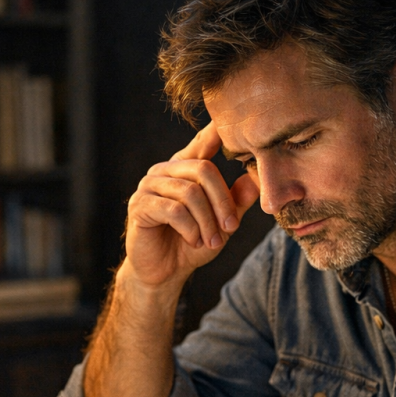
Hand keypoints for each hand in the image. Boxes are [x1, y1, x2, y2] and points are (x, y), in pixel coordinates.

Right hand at [121, 123, 260, 290]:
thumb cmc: (192, 243)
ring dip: (207, 221)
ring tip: (212, 241)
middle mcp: (165, 171)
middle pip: (203, 170)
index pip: (201, 143)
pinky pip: (173, 210)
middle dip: (222, 202)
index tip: (229, 124)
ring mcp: (149, 186)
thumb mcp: (221, 223)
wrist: (165, 272)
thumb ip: (236, 200)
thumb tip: (256, 178)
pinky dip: (190, 228)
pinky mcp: (139, 205)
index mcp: (184, 168)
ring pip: (190, 192)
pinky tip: (193, 240)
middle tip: (231, 227)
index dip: (214, 132)